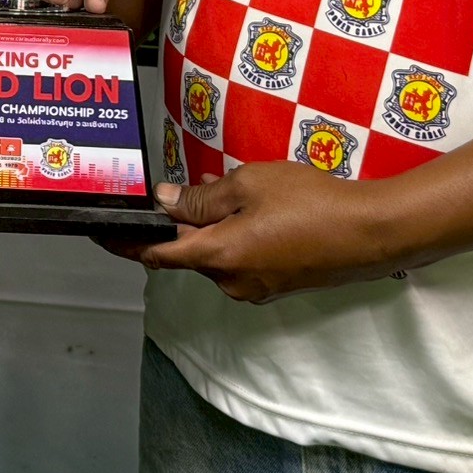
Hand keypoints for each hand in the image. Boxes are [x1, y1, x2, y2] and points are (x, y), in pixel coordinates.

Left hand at [109, 164, 414, 302]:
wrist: (372, 233)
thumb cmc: (310, 203)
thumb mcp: (249, 185)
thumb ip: (202, 197)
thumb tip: (166, 201)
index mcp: (216, 257)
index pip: (154, 254)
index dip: (124, 242)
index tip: (100, 232)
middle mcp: (230, 282)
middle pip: (188, 252)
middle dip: (181, 222)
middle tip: (183, 185)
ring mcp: (255, 288)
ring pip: (216, 255)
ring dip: (212, 227)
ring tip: (229, 189)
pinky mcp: (277, 285)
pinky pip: (240, 259)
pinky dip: (234, 237)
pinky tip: (254, 210)